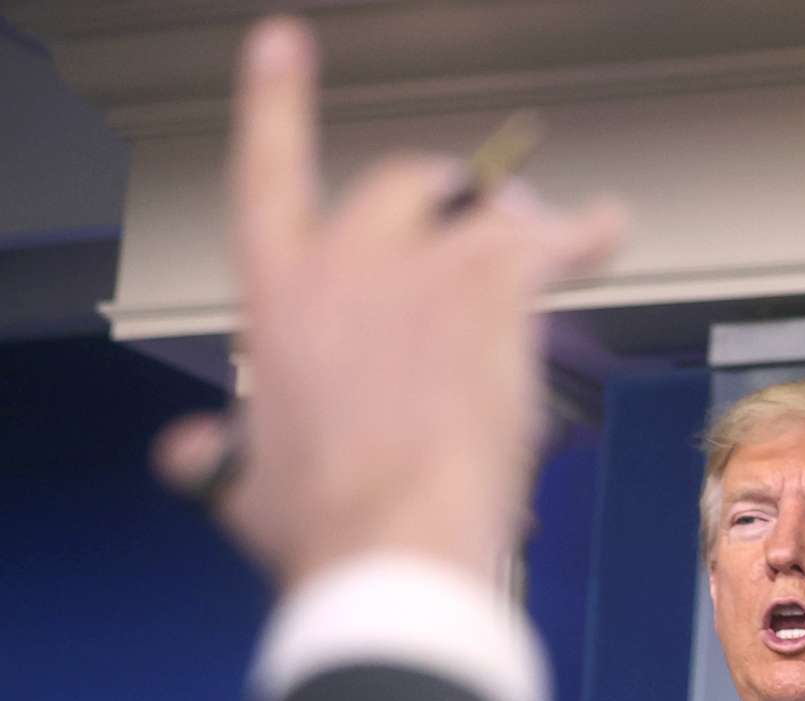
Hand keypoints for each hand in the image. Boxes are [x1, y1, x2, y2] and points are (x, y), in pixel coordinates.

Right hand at [153, 15, 624, 588]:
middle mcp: (344, 260)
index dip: (277, 99)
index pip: (268, 169)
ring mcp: (420, 267)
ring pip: (484, 209)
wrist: (394, 540)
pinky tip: (605, 231)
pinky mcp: (491, 288)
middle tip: (474, 227)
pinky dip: (585, 233)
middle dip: (441, 197)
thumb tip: (193, 453)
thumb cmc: (326, 526)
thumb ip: (223, 452)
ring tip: (547, 239)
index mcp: (276, 293)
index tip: (285, 45)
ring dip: (516, 219)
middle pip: (401, 184)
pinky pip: (551, 238)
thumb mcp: (243, 484)